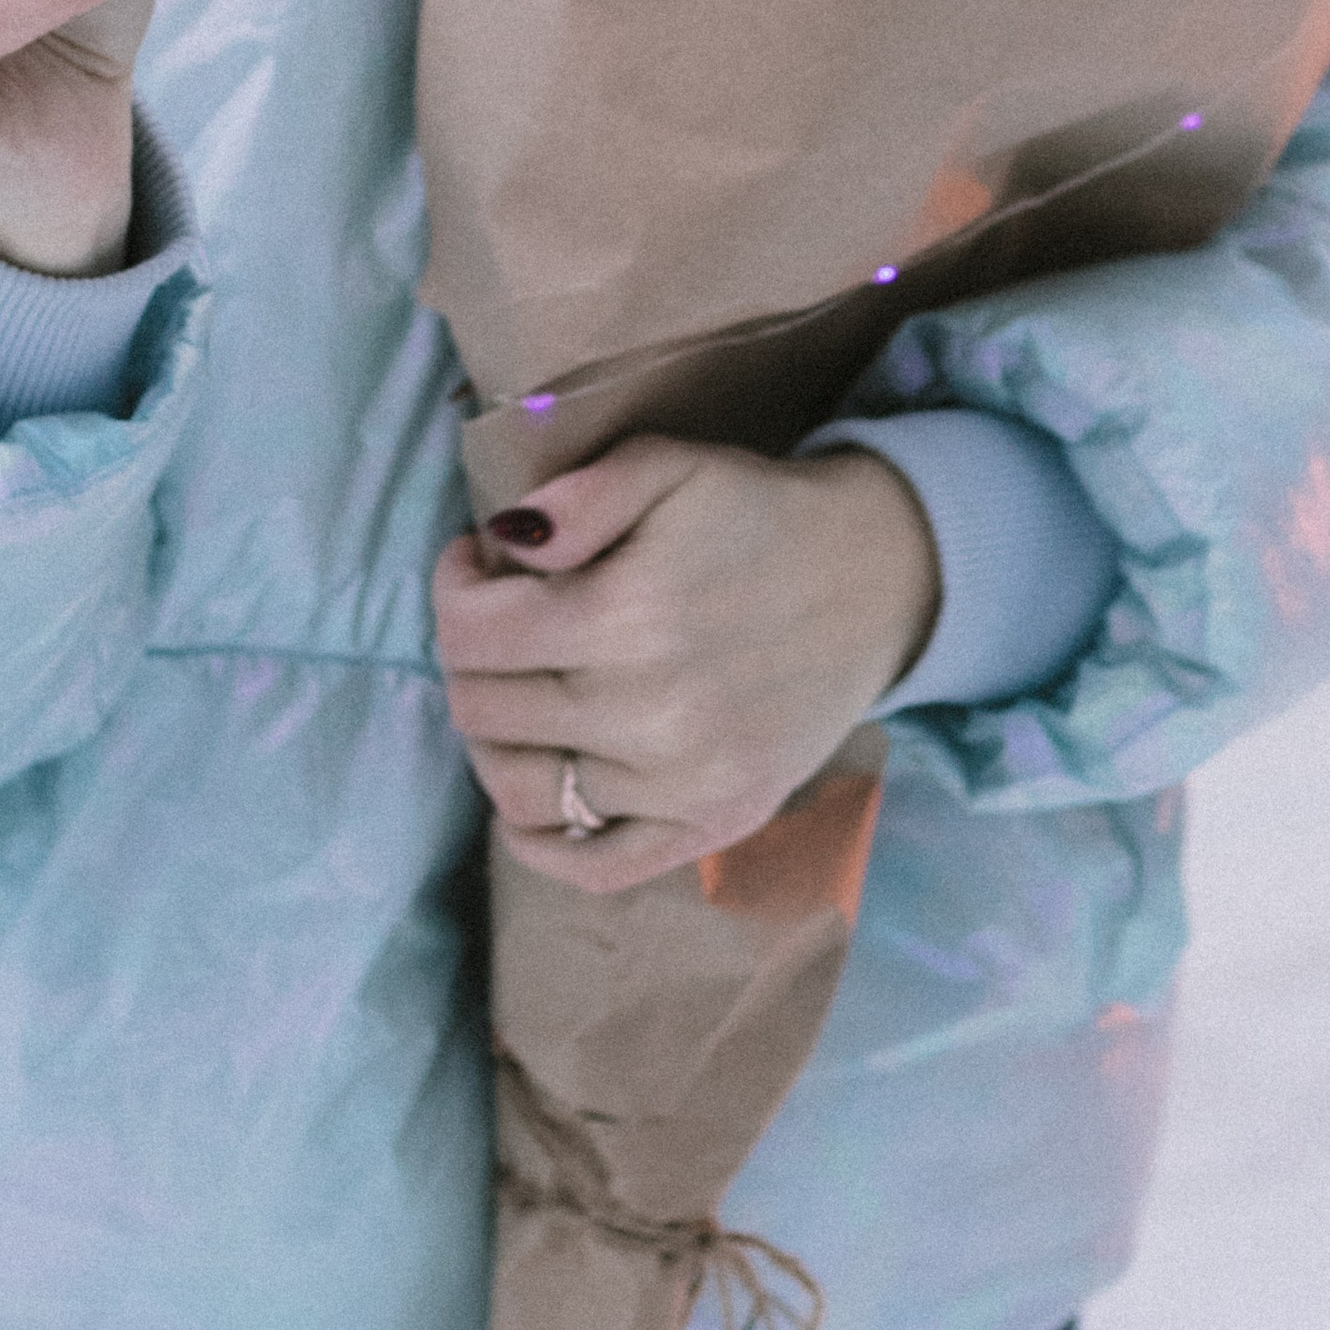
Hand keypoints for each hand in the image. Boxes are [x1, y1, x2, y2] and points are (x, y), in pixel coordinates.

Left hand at [432, 437, 939, 890]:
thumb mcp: (671, 464)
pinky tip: (535, 784)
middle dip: (469, 653)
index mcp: (629, 617)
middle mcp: (648, 716)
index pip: (472, 634)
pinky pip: (589, 866)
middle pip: (483, 708)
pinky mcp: (712, 826)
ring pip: (517, 787)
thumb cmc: (758, 515)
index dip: (454, 589)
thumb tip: (503, 541)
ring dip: (492, 733)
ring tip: (520, 685)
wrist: (876, 580)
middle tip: (502, 616)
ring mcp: (681, 786)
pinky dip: (537, 837)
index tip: (477, 563)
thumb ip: (579, 493)